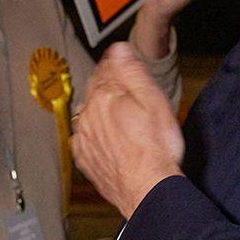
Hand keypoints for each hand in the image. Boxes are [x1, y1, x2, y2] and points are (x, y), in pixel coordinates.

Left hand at [70, 43, 184, 218]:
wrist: (148, 189)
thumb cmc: (156, 150)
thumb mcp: (154, 100)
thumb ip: (133, 71)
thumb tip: (118, 49)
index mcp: (104, 97)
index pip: (104, 70)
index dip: (116, 66)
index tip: (122, 66)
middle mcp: (88, 116)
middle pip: (93, 91)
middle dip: (107, 88)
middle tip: (124, 91)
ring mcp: (85, 140)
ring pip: (87, 115)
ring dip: (98, 111)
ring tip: (118, 116)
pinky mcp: (86, 160)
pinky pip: (83, 140)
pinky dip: (93, 135)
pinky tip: (108, 139)